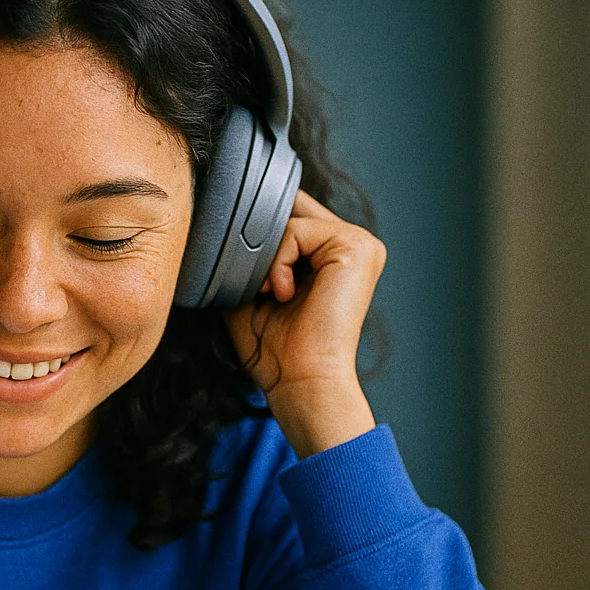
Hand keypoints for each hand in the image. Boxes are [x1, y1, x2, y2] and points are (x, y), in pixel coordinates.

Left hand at [223, 190, 383, 457]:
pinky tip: (283, 293)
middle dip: (260, 240)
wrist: (300, 380)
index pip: (291, 216)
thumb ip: (251, 254)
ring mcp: (360, 244)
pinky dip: (277, 261)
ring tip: (273, 295)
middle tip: (259, 287)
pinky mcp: (358, 247)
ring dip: (267, 259)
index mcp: (334, 256)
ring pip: (290, 220)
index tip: (247, 267)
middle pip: (289, 209)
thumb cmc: (277, 349)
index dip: (261, 228)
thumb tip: (229, 221)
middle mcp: (352, 245)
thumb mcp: (253, 290)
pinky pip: (297, 229)